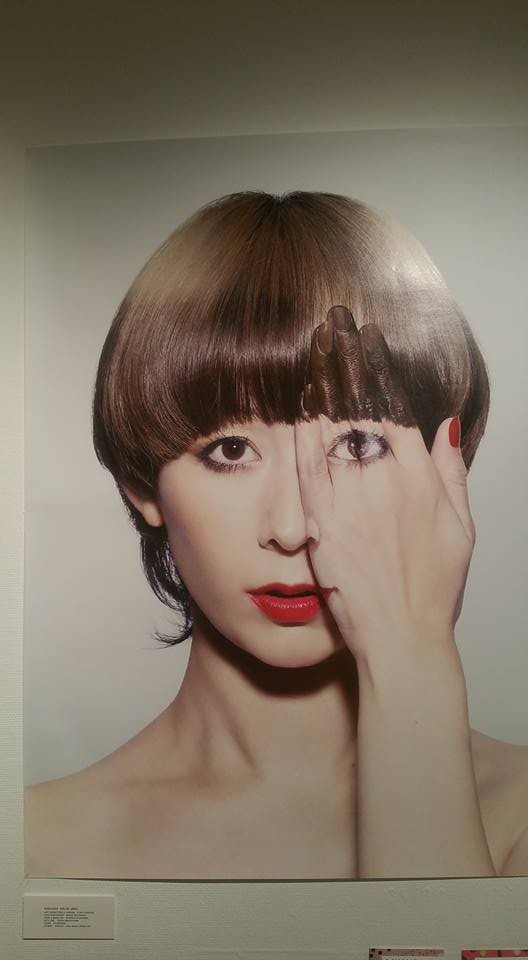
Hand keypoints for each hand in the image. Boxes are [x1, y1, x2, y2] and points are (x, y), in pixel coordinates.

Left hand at [294, 306, 475, 661]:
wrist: (401, 640)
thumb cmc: (431, 590)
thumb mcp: (459, 530)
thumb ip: (451, 473)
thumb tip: (445, 425)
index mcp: (422, 480)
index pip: (398, 409)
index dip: (380, 370)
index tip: (370, 338)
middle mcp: (387, 482)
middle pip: (363, 407)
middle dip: (348, 359)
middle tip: (335, 323)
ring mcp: (352, 501)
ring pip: (333, 427)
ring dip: (322, 381)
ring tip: (314, 345)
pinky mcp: (323, 522)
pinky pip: (309, 466)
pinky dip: (302, 430)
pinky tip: (295, 401)